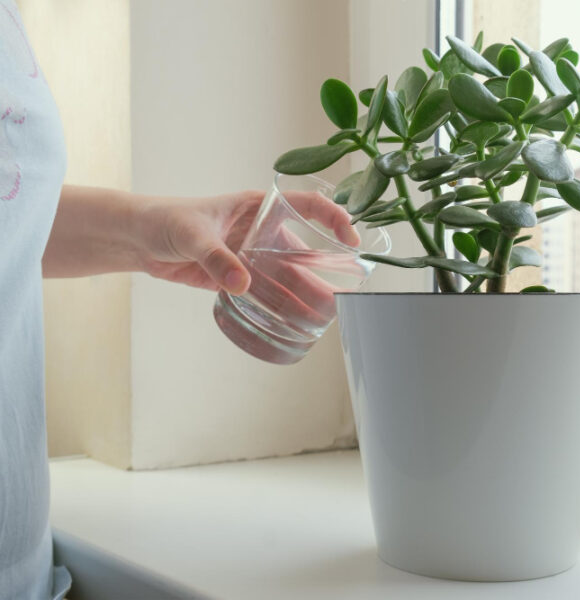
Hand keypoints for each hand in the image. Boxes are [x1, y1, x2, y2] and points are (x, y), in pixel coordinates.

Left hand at [136, 190, 358, 299]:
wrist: (137, 239)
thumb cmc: (165, 220)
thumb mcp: (192, 234)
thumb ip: (216, 258)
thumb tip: (242, 284)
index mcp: (258, 207)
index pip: (307, 206)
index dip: (333, 219)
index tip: (350, 239)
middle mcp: (262, 231)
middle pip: (303, 251)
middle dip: (324, 273)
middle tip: (340, 296)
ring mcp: (251, 255)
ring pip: (287, 276)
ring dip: (304, 295)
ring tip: (322, 317)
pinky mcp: (238, 276)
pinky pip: (266, 292)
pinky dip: (280, 306)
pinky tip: (292, 321)